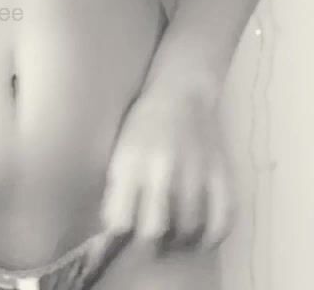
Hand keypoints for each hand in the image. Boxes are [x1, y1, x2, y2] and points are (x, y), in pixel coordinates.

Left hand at [98, 83, 236, 251]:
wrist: (182, 92)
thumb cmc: (144, 124)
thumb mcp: (121, 152)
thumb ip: (118, 191)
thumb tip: (113, 234)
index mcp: (132, 162)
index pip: (122, 220)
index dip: (121, 236)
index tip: (125, 236)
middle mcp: (163, 169)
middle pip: (155, 230)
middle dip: (152, 243)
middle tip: (153, 242)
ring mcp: (195, 172)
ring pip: (188, 229)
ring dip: (181, 241)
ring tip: (176, 238)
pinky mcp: (221, 173)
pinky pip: (222, 220)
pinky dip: (213, 236)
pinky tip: (204, 236)